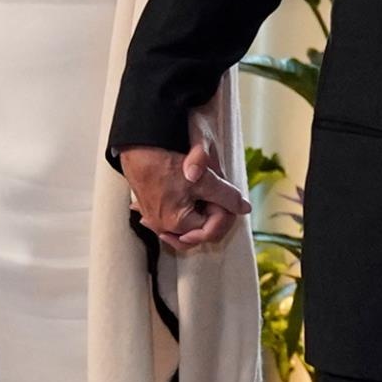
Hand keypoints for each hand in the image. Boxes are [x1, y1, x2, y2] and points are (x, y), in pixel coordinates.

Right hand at [116, 140, 249, 252]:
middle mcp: (164, 227)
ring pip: (186, 228)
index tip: (227, 196)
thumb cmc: (166, 163)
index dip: (225, 214)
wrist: (136, 148)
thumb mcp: (205, 179)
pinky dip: (184, 212)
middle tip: (219, 198)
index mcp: (178, 223)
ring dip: (199, 216)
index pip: (213, 229)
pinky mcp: (149, 211)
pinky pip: (171, 220)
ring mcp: (154, 220)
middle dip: (213, 217)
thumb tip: (245, 208)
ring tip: (208, 201)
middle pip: (199, 232)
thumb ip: (227, 196)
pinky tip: (188, 200)